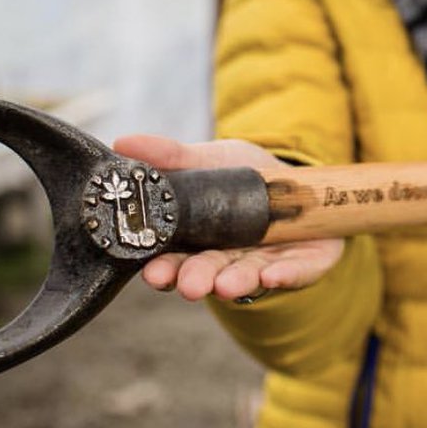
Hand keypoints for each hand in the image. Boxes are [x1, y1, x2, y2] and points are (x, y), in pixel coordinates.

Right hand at [111, 135, 344, 301]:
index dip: (163, 269)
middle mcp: (228, 260)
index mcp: (198, 241)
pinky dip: (285, 275)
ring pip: (247, 277)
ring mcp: (265, 264)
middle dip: (198, 279)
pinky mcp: (303, 263)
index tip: (152, 273)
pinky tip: (274, 276)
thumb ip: (171, 156)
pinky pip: (295, 272)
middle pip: (208, 272)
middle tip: (190, 285)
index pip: (173, 260)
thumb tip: (123, 141)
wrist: (298, 178)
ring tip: (225, 286)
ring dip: (235, 282)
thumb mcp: (208, 159)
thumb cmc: (245, 175)